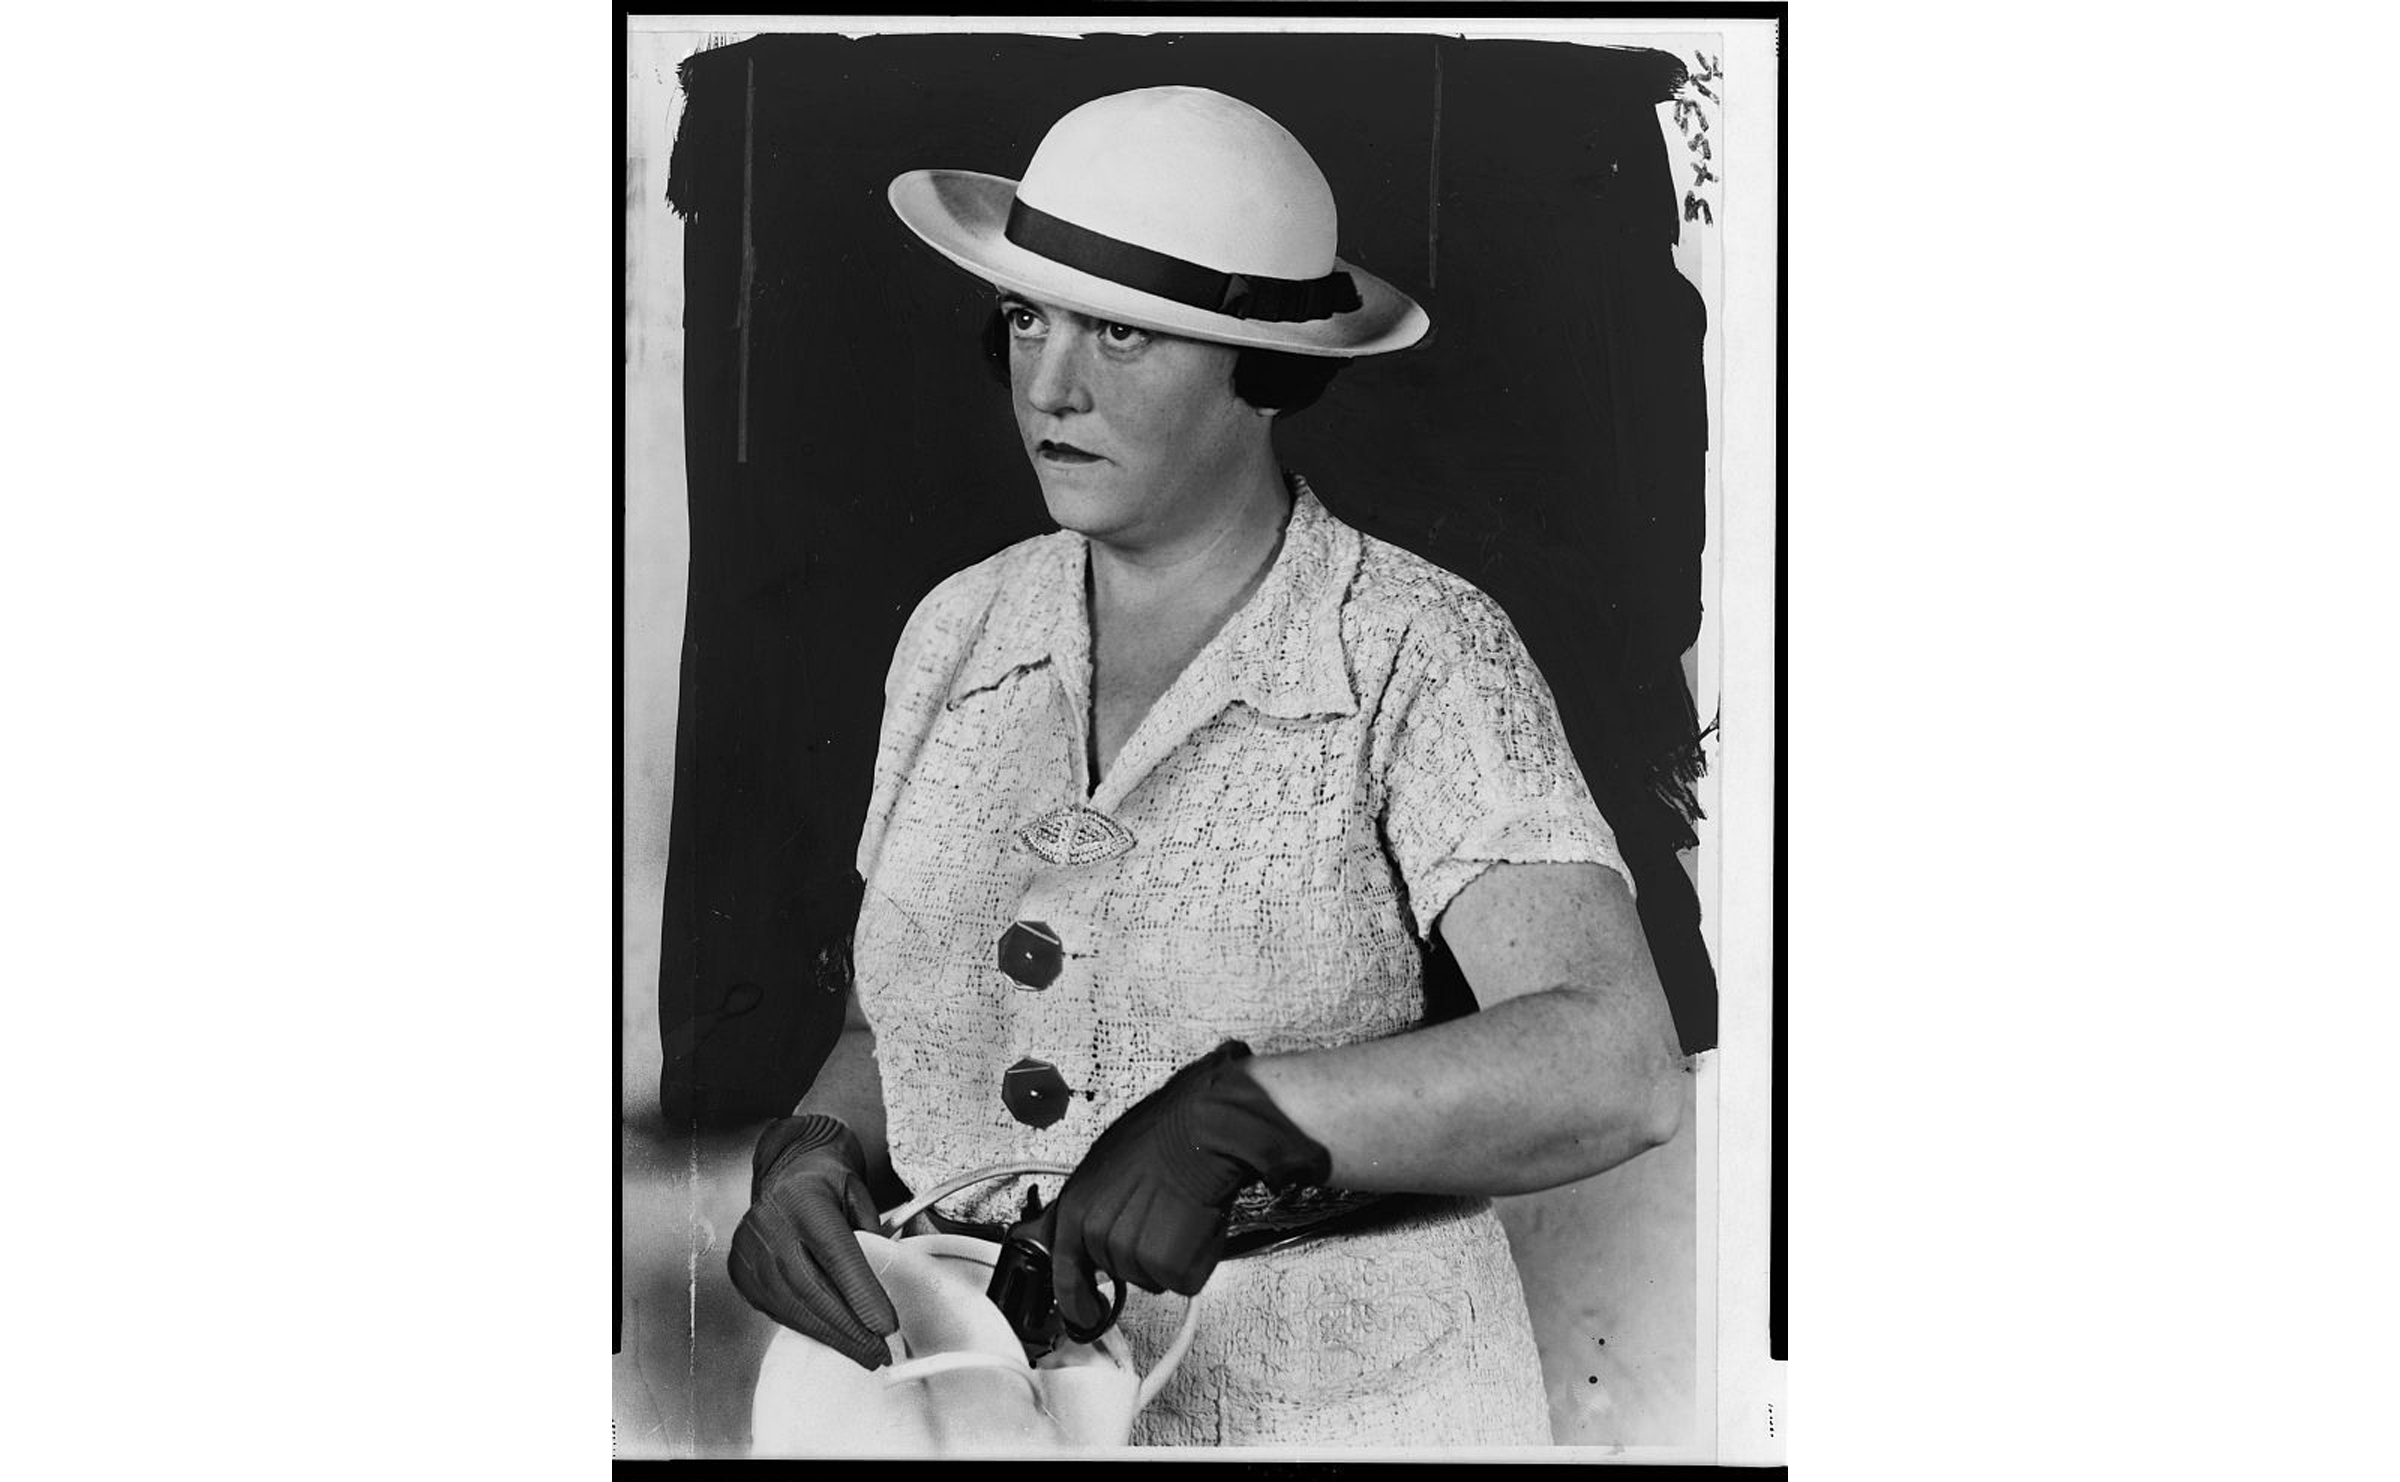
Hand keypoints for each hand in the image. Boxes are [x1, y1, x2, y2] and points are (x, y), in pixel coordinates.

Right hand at [726, 1114, 899, 1367]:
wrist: (784, 1168)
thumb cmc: (829, 1181)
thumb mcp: (860, 1194)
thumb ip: (873, 1235)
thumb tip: (887, 1287)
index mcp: (804, 1199)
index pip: (835, 1255)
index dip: (860, 1294)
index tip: (886, 1327)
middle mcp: (769, 1225)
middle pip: (812, 1289)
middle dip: (850, 1328)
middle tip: (880, 1353)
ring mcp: (749, 1250)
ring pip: (792, 1306)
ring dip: (830, 1336)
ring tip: (863, 1353)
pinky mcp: (740, 1271)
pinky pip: (776, 1309)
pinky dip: (807, 1327)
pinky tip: (832, 1337)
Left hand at [1040, 1041, 1329, 1338]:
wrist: (1201, 1129)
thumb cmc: (1160, 1135)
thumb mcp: (1102, 1166)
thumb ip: (1085, 1207)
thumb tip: (1056, 1232)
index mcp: (1075, 1211)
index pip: (1065, 1272)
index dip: (1076, 1302)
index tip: (1086, 1316)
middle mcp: (1096, 1236)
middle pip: (1119, 1271)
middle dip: (1141, 1253)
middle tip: (1162, 1215)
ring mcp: (1131, 1253)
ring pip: (1152, 1278)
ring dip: (1170, 1256)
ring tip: (1181, 1213)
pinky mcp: (1168, 1265)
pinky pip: (1182, 1281)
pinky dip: (1196, 1261)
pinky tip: (1198, 1225)